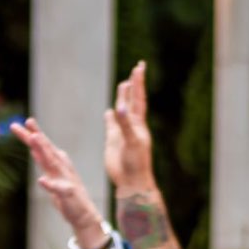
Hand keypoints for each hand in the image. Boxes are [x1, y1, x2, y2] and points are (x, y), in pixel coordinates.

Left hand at [12, 118, 108, 248]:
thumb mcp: (52, 176)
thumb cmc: (67, 194)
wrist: (83, 214)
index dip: (34, 134)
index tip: (25, 121)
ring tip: (34, 138)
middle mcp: (61, 168)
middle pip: (47, 149)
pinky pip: (58, 189)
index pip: (43, 147)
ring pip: (52, 163)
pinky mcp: (68, 194)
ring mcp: (65, 179)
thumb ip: (44, 162)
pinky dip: (50, 184)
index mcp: (56, 163)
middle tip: (28, 121)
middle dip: (37, 136)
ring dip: (43, 151)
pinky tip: (41, 180)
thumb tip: (33, 149)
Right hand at [104, 61, 154, 192]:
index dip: (138, 83)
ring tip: (123, 84)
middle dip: (134, 85)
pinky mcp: (113, 141)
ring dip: (122, 98)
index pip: (138, 99)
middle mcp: (131, 126)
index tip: (139, 67)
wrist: (131, 182)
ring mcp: (122, 133)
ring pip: (122, 111)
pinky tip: (109, 112)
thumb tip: (120, 108)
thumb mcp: (132, 142)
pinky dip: (110, 117)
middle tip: (136, 69)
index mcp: (138, 124)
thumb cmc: (136, 164)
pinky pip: (112, 125)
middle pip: (132, 100)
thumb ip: (125, 125)